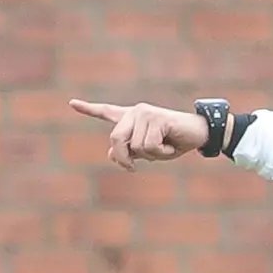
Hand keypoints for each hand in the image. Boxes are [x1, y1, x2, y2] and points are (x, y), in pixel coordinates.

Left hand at [69, 99, 209, 171]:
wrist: (201, 133)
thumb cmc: (177, 142)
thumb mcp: (151, 151)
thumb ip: (131, 151)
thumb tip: (111, 154)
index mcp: (133, 118)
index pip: (107, 112)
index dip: (89, 110)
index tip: (71, 103)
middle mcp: (136, 112)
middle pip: (116, 140)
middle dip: (124, 158)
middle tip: (132, 168)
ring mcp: (145, 113)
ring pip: (135, 146)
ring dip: (152, 155)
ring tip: (166, 147)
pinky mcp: (156, 118)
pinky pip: (149, 145)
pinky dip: (162, 152)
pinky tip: (171, 144)